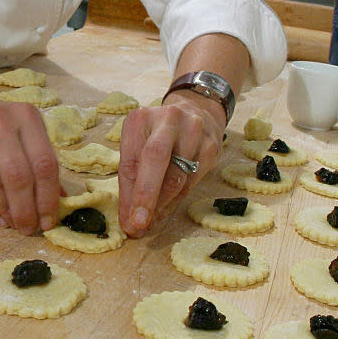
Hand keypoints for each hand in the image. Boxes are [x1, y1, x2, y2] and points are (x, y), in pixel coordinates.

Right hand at [0, 93, 60, 234]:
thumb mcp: (20, 137)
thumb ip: (39, 163)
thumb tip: (61, 201)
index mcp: (27, 115)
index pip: (45, 162)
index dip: (48, 197)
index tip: (48, 222)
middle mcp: (1, 116)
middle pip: (19, 173)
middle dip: (26, 208)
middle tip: (28, 229)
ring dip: (6, 208)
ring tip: (12, 224)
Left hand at [117, 93, 225, 236]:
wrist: (195, 113)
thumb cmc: (157, 136)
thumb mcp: (138, 145)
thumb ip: (132, 177)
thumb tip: (130, 218)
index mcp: (140, 118)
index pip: (131, 160)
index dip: (128, 194)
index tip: (127, 220)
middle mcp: (167, 119)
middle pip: (155, 160)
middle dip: (146, 197)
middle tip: (139, 225)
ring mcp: (193, 131)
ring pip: (177, 176)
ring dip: (162, 204)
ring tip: (152, 221)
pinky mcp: (211, 146)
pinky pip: (192, 180)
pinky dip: (177, 199)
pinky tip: (167, 208)